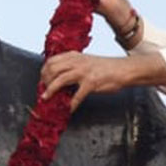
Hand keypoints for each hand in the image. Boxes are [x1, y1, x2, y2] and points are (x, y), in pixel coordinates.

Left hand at [39, 51, 164, 109]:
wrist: (123, 69)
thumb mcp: (86, 61)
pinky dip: (70, 104)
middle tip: (44, 91)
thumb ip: (73, 66)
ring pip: (59, 80)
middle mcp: (77, 62)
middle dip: (44, 81)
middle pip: (51, 69)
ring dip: (51, 91)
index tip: (43, 81)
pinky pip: (76, 96)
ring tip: (47, 99)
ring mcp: (83, 72)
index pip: (51, 61)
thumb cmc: (106, 67)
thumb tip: (60, 77)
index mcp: (74, 56)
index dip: (44, 72)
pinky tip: (68, 109)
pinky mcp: (91, 83)